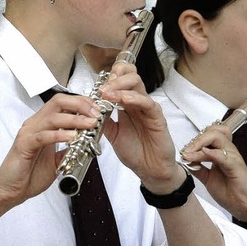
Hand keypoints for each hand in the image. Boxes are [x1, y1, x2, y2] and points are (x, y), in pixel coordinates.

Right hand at [0, 94, 101, 206]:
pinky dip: (59, 135)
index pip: (63, 103)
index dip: (82, 103)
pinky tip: (72, 137)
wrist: (10, 191)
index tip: (97, 110)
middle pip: (58, 102)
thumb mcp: (58, 159)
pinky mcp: (24, 145)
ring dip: (75, 119)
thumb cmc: (30, 174)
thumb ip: (70, 149)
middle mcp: (35, 124)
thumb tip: (88, 142)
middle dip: (80, 105)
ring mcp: (28, 133)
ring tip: (90, 124)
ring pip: (53, 117)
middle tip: (96, 114)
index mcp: (43, 124)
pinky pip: (43, 136)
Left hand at [99, 62, 182, 192]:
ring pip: (138, 85)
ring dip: (120, 86)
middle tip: (103, 88)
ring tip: (107, 93)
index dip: (112, 76)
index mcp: (127, 104)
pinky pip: (148, 103)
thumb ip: (104, 120)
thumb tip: (89, 109)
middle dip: (115, 78)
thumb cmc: (134, 151)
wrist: (149, 169)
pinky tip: (125, 99)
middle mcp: (138, 102)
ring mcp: (148, 108)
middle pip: (131, 76)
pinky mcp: (157, 117)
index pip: (122, 79)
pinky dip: (135, 98)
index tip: (99, 84)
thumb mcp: (112, 134)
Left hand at [181, 124, 246, 222]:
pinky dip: (213, 153)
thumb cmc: (230, 192)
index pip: (208, 135)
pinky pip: (224, 155)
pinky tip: (204, 153)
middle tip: (186, 151)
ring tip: (190, 154)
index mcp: (221, 152)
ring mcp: (233, 157)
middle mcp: (227, 151)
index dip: (195, 140)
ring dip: (201, 143)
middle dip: (196, 139)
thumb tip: (186, 161)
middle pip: (213, 132)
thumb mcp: (208, 179)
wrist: (244, 206)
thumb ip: (198, 169)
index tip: (184, 152)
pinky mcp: (236, 166)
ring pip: (217, 138)